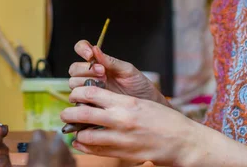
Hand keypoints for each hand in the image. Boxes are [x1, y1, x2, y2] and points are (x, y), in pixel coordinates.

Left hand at [60, 86, 198, 165]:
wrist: (180, 140)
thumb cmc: (162, 118)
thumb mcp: (140, 102)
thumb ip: (117, 101)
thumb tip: (95, 98)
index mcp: (125, 102)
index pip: (92, 93)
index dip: (78, 93)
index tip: (75, 95)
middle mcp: (120, 120)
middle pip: (83, 114)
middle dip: (69, 113)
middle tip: (65, 113)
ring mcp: (120, 139)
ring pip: (86, 136)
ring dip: (75, 132)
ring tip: (73, 129)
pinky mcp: (122, 153)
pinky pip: (95, 151)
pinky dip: (84, 146)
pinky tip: (81, 142)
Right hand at [68, 40, 169, 106]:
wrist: (146, 105)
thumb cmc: (139, 85)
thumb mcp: (127, 70)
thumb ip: (111, 61)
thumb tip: (95, 49)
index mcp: (99, 62)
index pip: (82, 49)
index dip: (82, 49)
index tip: (89, 54)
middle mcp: (91, 75)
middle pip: (74, 68)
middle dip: (86, 69)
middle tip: (103, 72)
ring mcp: (89, 89)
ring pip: (73, 83)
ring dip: (85, 83)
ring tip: (103, 85)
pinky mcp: (89, 104)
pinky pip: (78, 100)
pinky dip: (84, 98)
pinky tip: (97, 98)